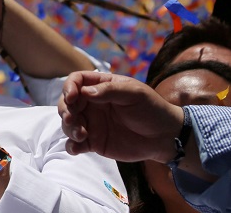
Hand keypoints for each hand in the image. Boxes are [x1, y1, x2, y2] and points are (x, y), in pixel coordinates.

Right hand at [58, 72, 184, 162]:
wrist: (164, 137)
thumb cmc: (152, 109)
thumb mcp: (135, 93)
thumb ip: (110, 90)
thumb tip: (84, 92)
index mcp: (100, 87)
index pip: (76, 81)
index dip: (69, 87)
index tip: (71, 97)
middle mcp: (92, 104)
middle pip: (67, 102)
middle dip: (65, 110)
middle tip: (72, 119)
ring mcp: (92, 123)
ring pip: (68, 123)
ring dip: (69, 128)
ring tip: (81, 135)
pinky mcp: (94, 142)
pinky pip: (76, 143)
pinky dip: (71, 146)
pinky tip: (76, 148)